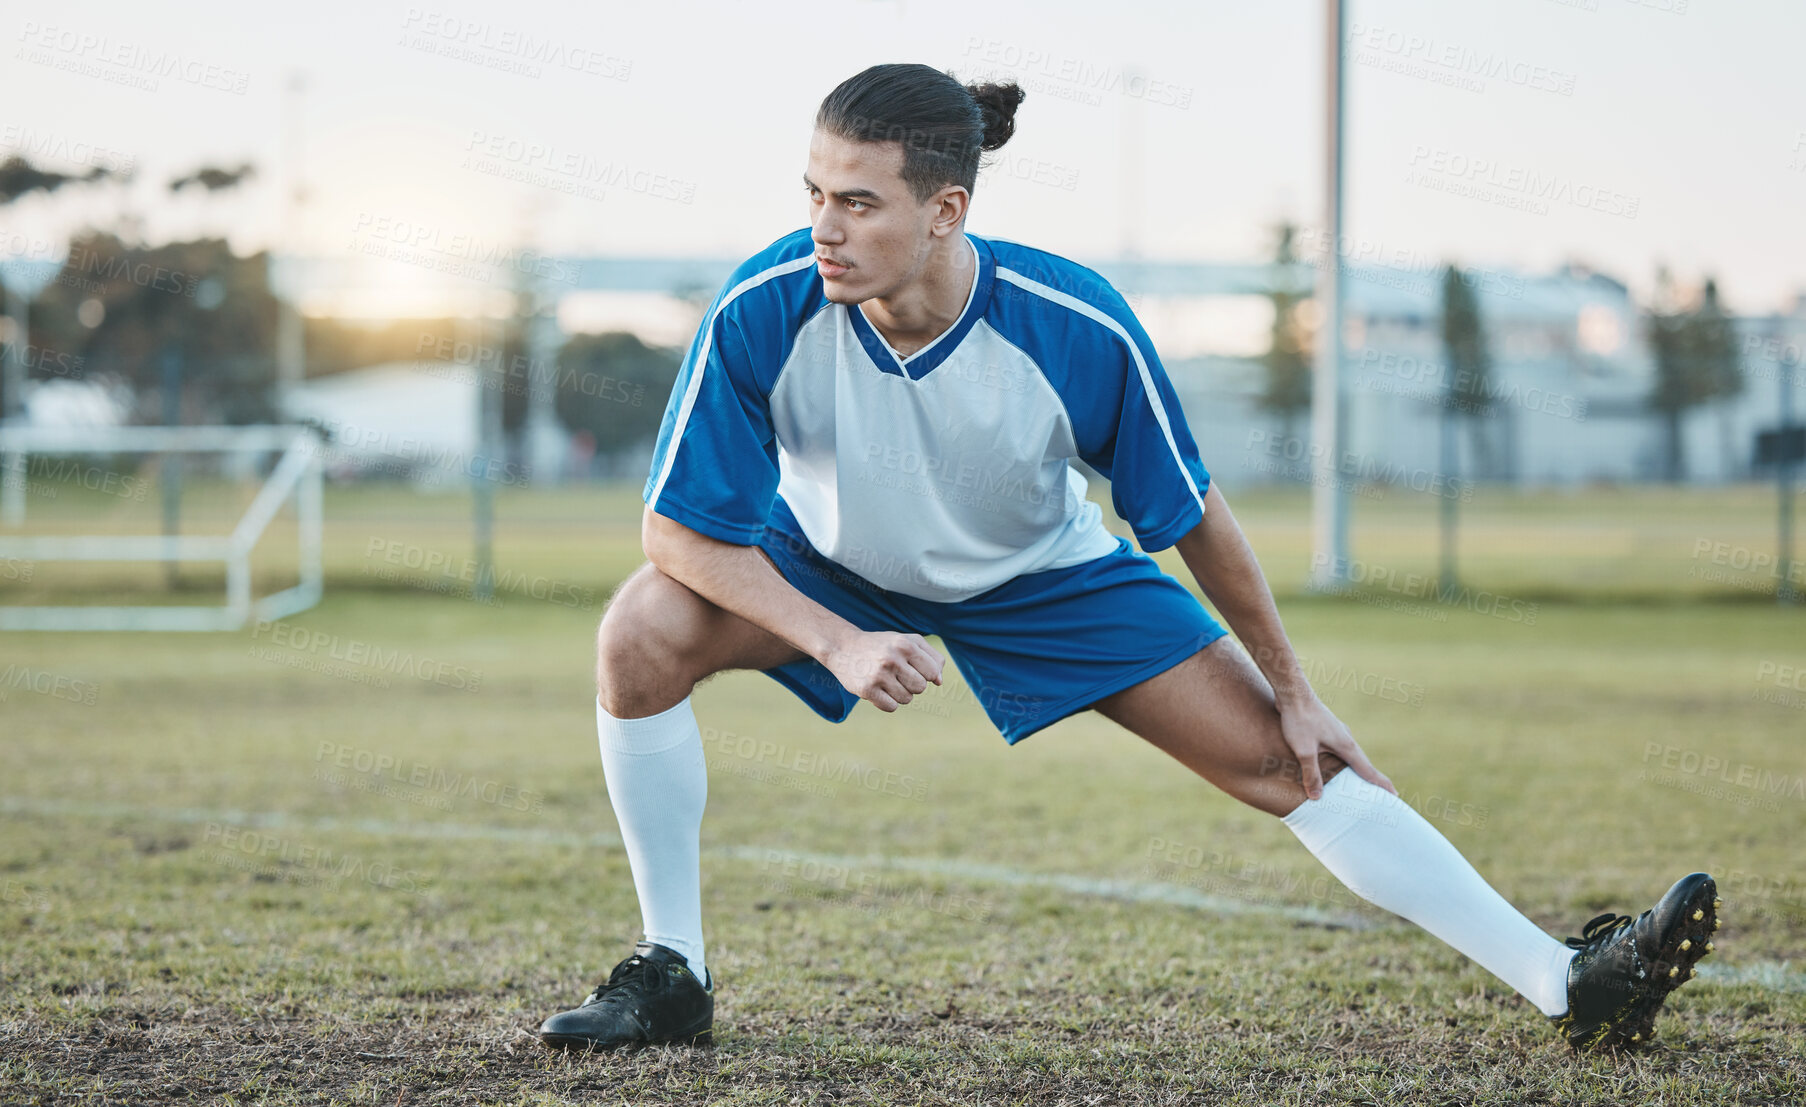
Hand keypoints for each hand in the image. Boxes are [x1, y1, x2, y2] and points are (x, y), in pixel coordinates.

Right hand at [822, 629, 943, 711]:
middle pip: (921, 687)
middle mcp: (892, 658)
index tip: (913, 668)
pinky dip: (887, 702)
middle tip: (898, 675)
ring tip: (886, 680)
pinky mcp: (866, 690)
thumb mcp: (907, 641)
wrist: (843, 647)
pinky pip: (891, 707)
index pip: (933, 672)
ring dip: (899, 693)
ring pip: (907, 699)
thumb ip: (930, 657)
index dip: (926, 674)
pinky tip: (878, 690)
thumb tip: (939, 682)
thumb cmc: (882, 645)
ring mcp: (878, 675)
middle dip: (912, 684)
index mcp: (906, 644)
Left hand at [1277, 694, 1395, 800]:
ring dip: (1357, 771)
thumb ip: (1311, 774)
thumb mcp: (1304, 751)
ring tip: (1360, 785)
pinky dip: (1344, 762)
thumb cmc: (1300, 720)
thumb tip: (1317, 797)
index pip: (1368, 771)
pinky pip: (1341, 751)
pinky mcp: (1328, 730)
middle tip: (1381, 797)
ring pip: (1351, 757)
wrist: (1293, 693)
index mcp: (1347, 746)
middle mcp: (1346, 739)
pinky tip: (1338, 765)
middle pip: (1363, 765)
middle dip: (1372, 781)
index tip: (1395, 796)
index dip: (1381, 785)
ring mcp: (1338, 733)